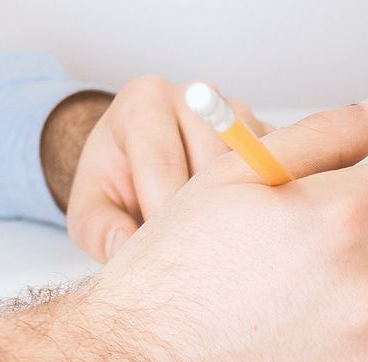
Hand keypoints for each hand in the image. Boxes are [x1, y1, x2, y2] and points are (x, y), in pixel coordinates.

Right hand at [0, 90, 367, 361]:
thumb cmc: (165, 284)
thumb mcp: (230, 180)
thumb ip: (323, 136)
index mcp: (338, 221)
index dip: (365, 194)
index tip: (332, 211)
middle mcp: (361, 290)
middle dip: (344, 256)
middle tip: (270, 273)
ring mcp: (359, 356)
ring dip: (333, 313)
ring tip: (259, 323)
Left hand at [41, 76, 271, 262]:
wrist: (139, 162)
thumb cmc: (114, 184)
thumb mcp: (88, 209)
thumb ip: (98, 229)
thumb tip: (124, 246)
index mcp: (144, 102)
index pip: (162, 162)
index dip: (163, 218)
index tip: (162, 258)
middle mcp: (195, 95)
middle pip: (213, 165)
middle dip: (203, 218)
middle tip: (194, 260)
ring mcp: (238, 112)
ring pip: (252, 171)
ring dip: (239, 214)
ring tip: (219, 248)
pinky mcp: (269, 133)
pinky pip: (279, 173)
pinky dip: (265, 207)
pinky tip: (244, 234)